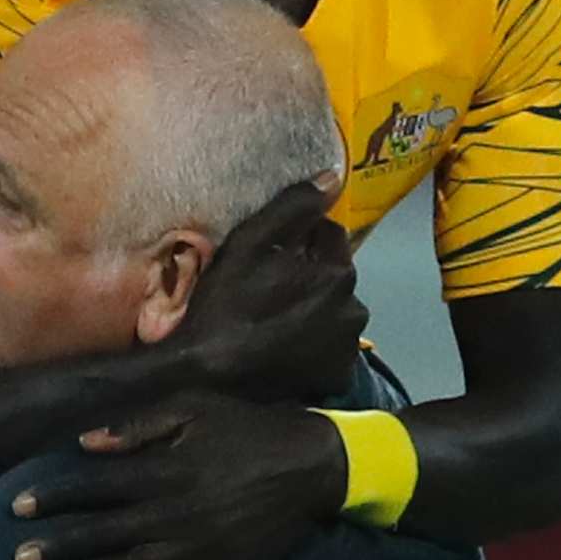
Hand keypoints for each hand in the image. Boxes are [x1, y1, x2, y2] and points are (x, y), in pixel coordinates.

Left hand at [10, 395, 348, 559]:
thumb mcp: (195, 407)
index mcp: (165, 470)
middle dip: (60, 546)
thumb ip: (140, 426)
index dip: (55, 496)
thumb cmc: (250, 427)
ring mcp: (201, 544)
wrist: (316, 463)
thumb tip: (86, 444)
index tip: (16, 507)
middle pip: (107, 532)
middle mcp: (176, 511)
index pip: (97, 486)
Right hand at [180, 181, 366, 402]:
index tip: (270, 258)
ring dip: (315, 313)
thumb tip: (333, 177)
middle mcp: (354, 309)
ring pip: (335, 314)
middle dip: (311, 278)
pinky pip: (331, 352)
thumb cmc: (224, 307)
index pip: (329, 236)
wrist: (206, 381)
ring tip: (275, 325)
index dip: (299, 242)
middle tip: (268, 293)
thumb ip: (293, 207)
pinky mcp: (337, 379)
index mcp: (337, 271)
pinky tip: (285, 352)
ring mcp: (347, 349)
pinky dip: (315, 349)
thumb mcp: (247, 244)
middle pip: (334, 278)